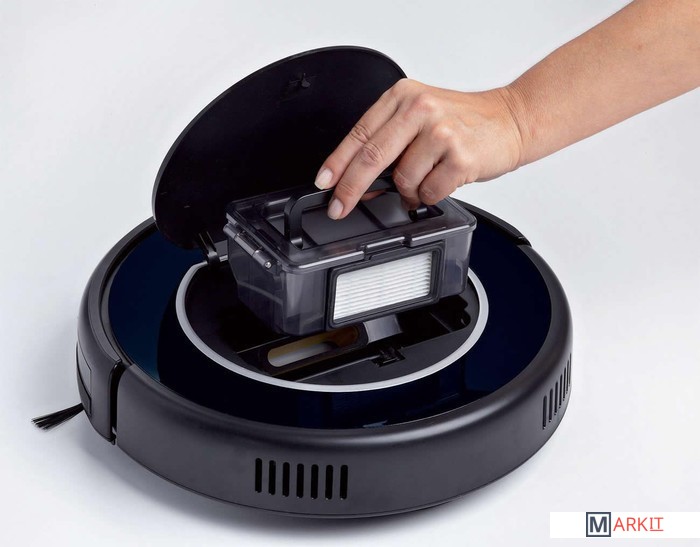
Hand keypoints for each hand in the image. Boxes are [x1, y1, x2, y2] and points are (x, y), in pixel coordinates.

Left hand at [314, 79, 524, 218]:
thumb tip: (360, 182)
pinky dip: (430, 195)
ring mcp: (441, 132)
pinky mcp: (460, 156)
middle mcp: (420, 109)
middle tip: (340, 208)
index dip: (337, 163)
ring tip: (426, 178)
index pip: (360, 133)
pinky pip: (428, 192)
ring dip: (409, 191)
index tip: (324, 183)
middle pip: (372, 157)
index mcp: (404, 96)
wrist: (512, 119)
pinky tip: (443, 180)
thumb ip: (390, 142)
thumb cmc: (465, 122)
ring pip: (403, 180)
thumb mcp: (422, 116)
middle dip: (351, 189)